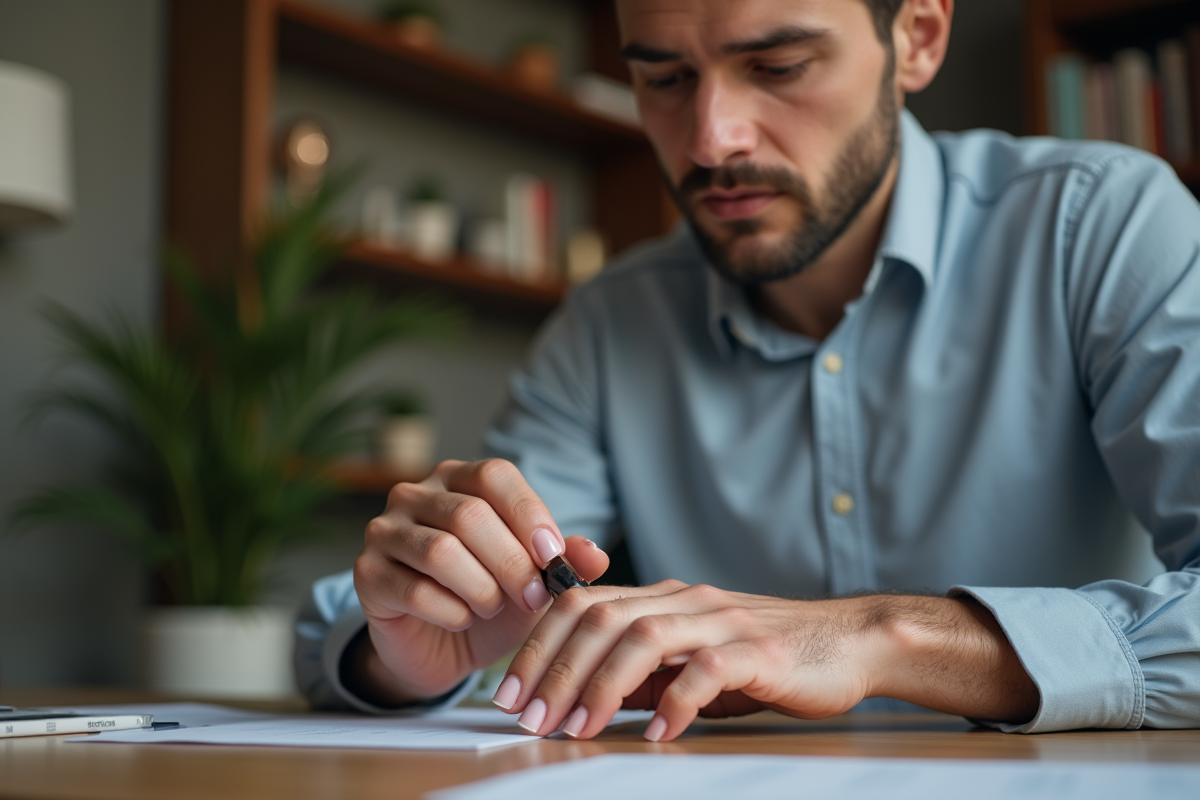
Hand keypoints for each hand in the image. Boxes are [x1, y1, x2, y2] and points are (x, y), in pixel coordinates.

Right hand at [350, 459, 608, 704]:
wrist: (443, 649)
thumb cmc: (492, 601)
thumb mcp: (536, 581)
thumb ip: (566, 562)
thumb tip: (594, 555)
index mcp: (459, 479)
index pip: (494, 475)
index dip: (528, 514)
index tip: (553, 557)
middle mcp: (415, 494)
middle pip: (469, 515)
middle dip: (511, 563)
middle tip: (533, 599)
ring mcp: (384, 531)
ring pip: (441, 551)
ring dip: (481, 589)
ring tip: (493, 608)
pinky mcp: (366, 574)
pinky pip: (414, 589)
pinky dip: (451, 612)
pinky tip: (462, 621)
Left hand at [494, 583, 1038, 740]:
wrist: (848, 641)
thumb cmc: (768, 655)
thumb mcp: (694, 657)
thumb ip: (647, 669)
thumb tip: (591, 698)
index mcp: (662, 597)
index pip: (580, 604)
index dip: (537, 644)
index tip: (510, 691)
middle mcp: (683, 600)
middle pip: (598, 617)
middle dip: (553, 668)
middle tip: (528, 716)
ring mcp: (719, 622)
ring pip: (641, 637)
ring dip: (599, 686)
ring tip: (576, 730)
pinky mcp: (757, 652)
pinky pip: (706, 672)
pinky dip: (675, 704)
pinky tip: (657, 736)